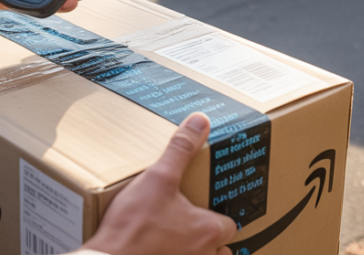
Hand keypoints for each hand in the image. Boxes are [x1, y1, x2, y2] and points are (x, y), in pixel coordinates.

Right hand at [82, 114, 236, 254]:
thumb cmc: (133, 226)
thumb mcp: (157, 178)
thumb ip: (181, 149)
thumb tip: (199, 121)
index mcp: (207, 230)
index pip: (229, 226)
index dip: (218, 216)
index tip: (203, 209)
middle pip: (222, 250)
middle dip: (211, 241)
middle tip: (191, 226)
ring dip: (196, 253)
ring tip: (176, 241)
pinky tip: (159, 251)